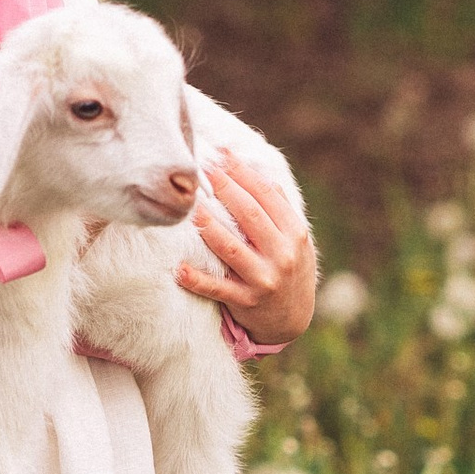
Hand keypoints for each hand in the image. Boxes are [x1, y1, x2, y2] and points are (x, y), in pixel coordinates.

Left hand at [176, 149, 315, 348]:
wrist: (293, 318)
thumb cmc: (288, 266)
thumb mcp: (295, 238)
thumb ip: (278, 206)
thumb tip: (253, 168)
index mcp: (294, 233)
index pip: (267, 195)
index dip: (243, 173)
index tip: (222, 155)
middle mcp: (282, 254)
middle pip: (250, 215)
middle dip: (225, 190)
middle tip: (202, 171)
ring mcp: (264, 279)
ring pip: (231, 249)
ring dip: (209, 228)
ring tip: (190, 210)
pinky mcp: (246, 302)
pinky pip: (218, 289)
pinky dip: (198, 280)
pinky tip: (180, 269)